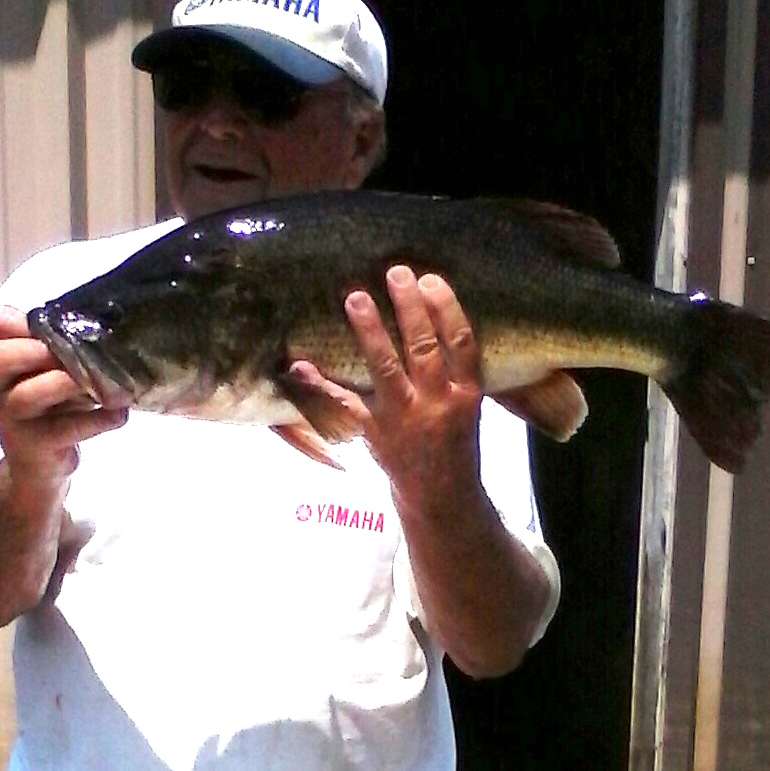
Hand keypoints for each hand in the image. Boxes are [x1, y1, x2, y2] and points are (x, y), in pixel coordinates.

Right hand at [0, 305, 127, 483]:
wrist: (41, 464)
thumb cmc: (53, 406)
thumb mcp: (53, 369)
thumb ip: (60, 341)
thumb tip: (99, 319)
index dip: (31, 322)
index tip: (68, 326)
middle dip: (43, 350)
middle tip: (86, 352)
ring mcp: (10, 419)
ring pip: (27, 395)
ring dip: (70, 383)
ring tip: (106, 383)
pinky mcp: (33, 447)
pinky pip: (64, 428)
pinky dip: (98, 418)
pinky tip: (119, 412)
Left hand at [291, 266, 483, 509]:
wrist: (441, 498)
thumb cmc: (453, 441)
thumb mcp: (469, 406)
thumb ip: (455, 369)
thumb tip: (431, 313)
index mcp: (467, 394)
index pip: (462, 343)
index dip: (447, 309)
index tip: (431, 279)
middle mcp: (436, 404)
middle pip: (424, 349)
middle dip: (409, 309)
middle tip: (395, 272)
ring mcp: (403, 419)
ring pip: (386, 370)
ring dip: (370, 332)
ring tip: (356, 298)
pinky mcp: (374, 434)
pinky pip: (344, 405)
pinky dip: (320, 385)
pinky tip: (300, 365)